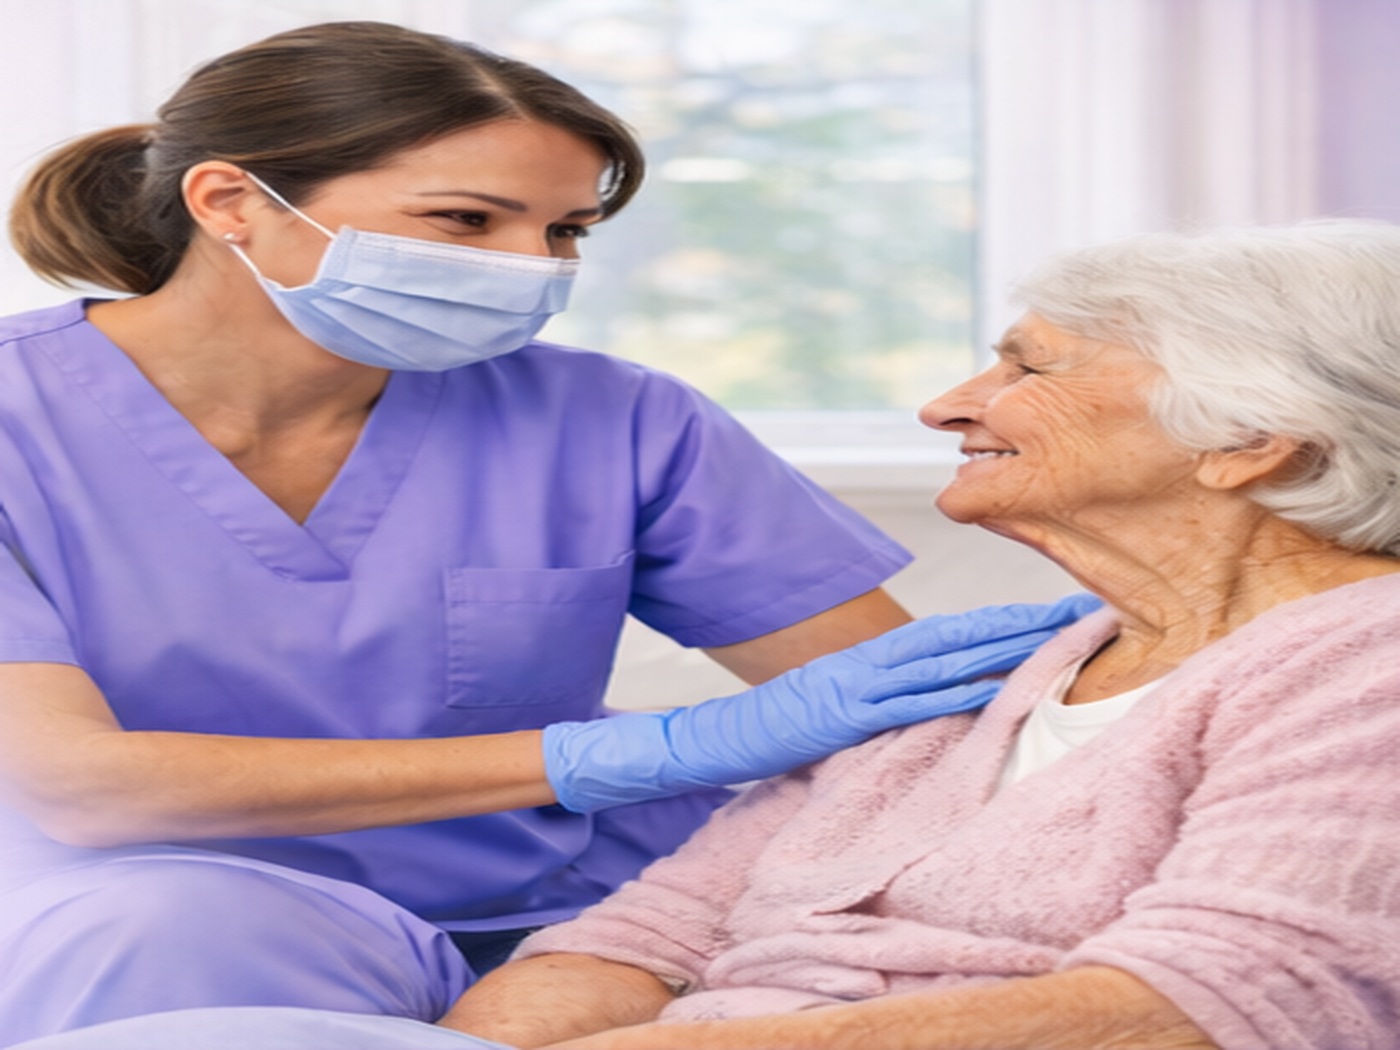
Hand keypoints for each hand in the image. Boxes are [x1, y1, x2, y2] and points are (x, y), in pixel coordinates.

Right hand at [544, 593, 1100, 811]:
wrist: (727, 735)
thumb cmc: (786, 724)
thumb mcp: (843, 701)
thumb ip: (886, 694)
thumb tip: (934, 695)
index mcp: (876, 657)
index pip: (952, 633)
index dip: (1006, 622)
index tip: (1055, 615)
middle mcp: (875, 662)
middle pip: (962, 634)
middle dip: (1023, 623)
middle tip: (1083, 611)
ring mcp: (862, 684)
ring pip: (946, 659)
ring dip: (1004, 647)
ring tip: (1057, 638)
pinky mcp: (848, 713)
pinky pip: (910, 700)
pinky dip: (954, 692)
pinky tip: (993, 685)